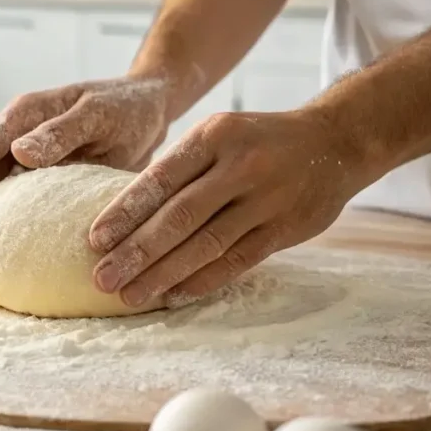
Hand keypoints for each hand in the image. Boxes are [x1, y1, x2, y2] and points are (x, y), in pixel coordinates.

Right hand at [0, 77, 169, 238]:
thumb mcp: (97, 115)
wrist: (150, 109)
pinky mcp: (45, 176)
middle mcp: (20, 134)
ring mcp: (30, 156)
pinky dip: (3, 215)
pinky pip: (18, 196)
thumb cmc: (126, 106)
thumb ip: (60, 132)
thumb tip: (18, 152)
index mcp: (26, 112)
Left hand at [88, 109, 368, 307]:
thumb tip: (124, 213)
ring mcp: (265, 199)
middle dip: (136, 251)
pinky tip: (172, 296)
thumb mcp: (219, 134)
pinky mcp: (285, 228)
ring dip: (163, 274)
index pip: (160, 179)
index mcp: (214, 136)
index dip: (126, 212)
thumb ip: (181, 167)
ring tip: (129, 295)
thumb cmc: (257, 141)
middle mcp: (240, 166)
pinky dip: (202, 280)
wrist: (336, 141)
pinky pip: (237, 260)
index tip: (95, 239)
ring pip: (206, 244)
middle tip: (102, 278)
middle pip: (179, 216)